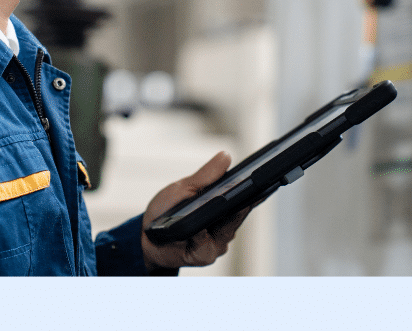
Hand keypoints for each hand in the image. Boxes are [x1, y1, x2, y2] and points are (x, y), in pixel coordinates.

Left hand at [140, 151, 251, 272]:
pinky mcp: (204, 255)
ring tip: (220, 207)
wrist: (146, 236)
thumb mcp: (184, 187)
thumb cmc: (166, 210)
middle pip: (239, 215)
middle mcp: (223, 225)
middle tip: (249, 192)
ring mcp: (216, 241)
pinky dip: (201, 237)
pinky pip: (207, 246)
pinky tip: (197, 231)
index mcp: (221, 206)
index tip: (264, 182)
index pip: (244, 198)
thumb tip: (225, 156)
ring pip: (227, 231)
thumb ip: (205, 176)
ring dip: (223, 221)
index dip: (255, 192)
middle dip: (243, 204)